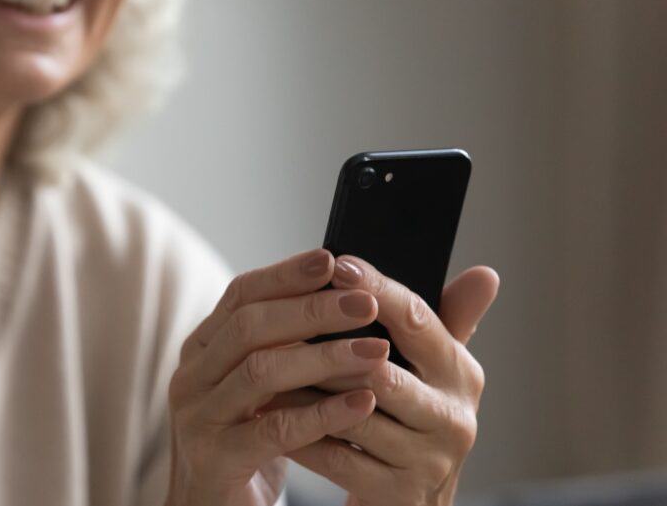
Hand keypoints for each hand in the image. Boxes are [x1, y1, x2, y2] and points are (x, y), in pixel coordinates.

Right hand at [165, 249, 387, 505]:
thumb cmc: (247, 442)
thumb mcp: (260, 387)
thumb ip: (286, 344)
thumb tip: (344, 292)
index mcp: (203, 349)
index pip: (240, 295)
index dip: (286, 275)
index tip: (333, 259)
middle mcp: (193, 376)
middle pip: (250, 326)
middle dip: (312, 309)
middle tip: (366, 302)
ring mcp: (199, 418)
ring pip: (261, 373)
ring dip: (324, 357)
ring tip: (376, 351)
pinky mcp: (216, 460)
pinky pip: (273, 431)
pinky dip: (322, 414)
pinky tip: (361, 402)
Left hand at [277, 255, 498, 505]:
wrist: (411, 503)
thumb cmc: (411, 421)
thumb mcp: (432, 371)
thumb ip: (446, 319)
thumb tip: (485, 273)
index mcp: (460, 374)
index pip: (418, 320)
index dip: (376, 289)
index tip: (336, 265)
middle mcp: (453, 417)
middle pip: (380, 368)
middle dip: (326, 346)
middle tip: (279, 322)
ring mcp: (428, 460)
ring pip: (352, 413)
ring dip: (301, 390)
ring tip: (261, 367)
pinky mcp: (398, 495)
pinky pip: (336, 457)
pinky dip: (300, 434)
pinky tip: (270, 416)